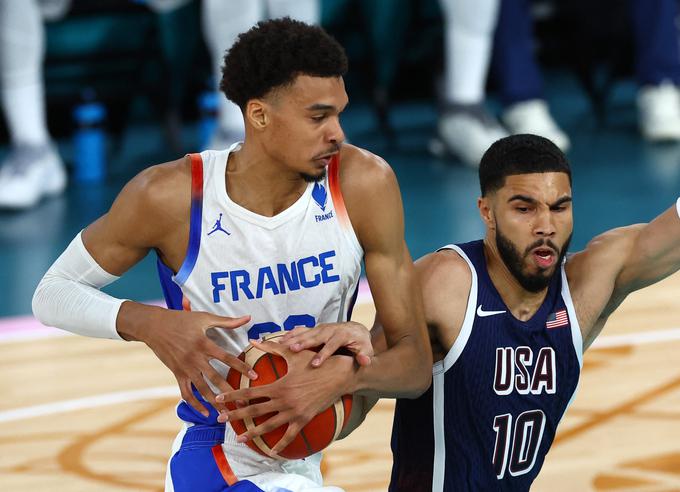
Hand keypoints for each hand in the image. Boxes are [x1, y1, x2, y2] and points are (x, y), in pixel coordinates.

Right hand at [142, 308, 254, 416]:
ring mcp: (185, 368)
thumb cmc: (181, 320)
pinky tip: (206, 413)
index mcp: (204, 344)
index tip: (255, 376)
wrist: (154, 326)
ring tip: (227, 413)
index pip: (227, 358)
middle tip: (243, 403)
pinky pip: (186, 393)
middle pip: (216, 379)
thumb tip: (248, 318)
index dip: (242, 367)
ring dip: (215, 403)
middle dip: (231, 392)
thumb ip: (227, 321)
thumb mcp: (204, 318)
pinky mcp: (177, 374)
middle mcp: (195, 359)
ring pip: (202, 390)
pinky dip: (195, 405)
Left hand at [215, 339, 355, 455]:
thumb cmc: (315, 362)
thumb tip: (253, 340)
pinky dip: (280, 444)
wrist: (338, 375)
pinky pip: (290, 435)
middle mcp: (284, 400)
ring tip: (239, 438)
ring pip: (269, 426)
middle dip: (235, 415)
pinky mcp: (304, 419)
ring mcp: (294, 412)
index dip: (233, 396)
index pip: (250, 392)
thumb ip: (271, 347)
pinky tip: (271, 451)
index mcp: (278, 385)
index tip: (218, 400)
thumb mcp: (292, 354)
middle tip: (220, 419)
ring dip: (252, 433)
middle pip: (254, 411)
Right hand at [279, 321, 373, 366]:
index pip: (332, 345)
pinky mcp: (314, 329)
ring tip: (280, 344)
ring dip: (293, 338)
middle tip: (291, 350)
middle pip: (315, 337)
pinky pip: (301, 330)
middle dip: (303, 343)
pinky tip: (279, 340)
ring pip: (305, 332)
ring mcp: (320, 328)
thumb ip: (365, 356)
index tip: (315, 364)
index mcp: (342, 335)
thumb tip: (365, 361)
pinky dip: (290, 334)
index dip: (324, 354)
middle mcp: (329, 330)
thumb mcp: (366, 349)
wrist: (355, 330)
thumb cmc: (360, 344)